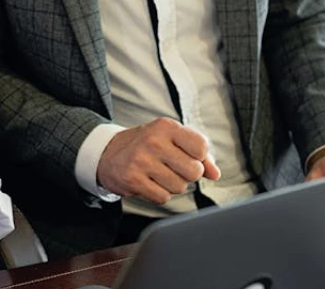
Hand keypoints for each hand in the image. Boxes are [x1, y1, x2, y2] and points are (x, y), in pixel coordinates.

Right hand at [97, 118, 220, 204]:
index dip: (199, 158)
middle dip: (188, 175)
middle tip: (173, 168)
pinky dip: (160, 194)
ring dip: (173, 185)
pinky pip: (163, 197)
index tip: (186, 156)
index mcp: (166, 126)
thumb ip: (199, 154)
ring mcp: (142, 160)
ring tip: (159, 174)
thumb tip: (215, 174)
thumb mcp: (172, 140)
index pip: (201, 147)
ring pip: (180, 187)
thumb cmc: (147, 146)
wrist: (108, 154)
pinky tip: (150, 183)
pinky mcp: (132, 179)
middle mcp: (154, 141)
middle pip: (194, 171)